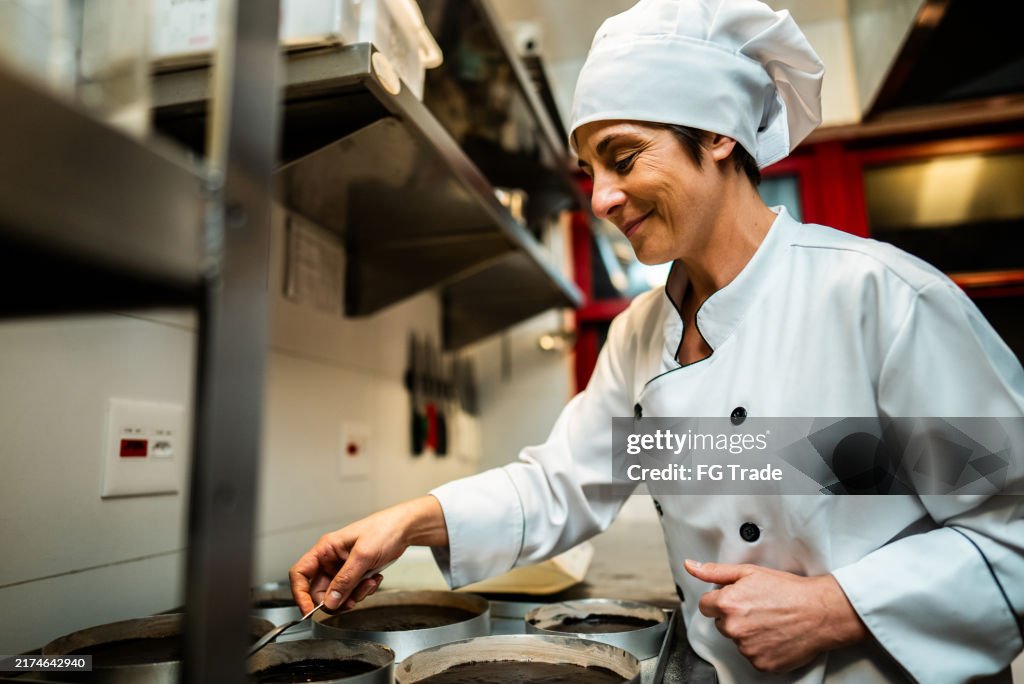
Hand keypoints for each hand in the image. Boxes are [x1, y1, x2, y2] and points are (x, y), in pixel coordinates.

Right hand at [289, 495, 447, 612]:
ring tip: (370, 582)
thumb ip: (345, 580)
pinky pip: (352, 592)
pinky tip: (374, 579)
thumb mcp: (363, 555)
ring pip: (338, 594)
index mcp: (325, 549)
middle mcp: (330, 559)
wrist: (404, 529)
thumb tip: (330, 601)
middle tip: (353, 599)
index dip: (300, 594)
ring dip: (354, 594)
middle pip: (320, 591)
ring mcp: (342, 568)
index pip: (300, 573)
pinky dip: (363, 591)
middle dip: (337, 598)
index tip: (309, 611)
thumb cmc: (383, 530)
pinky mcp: (354, 574)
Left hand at [684, 560, 867, 672]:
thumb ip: (715, 571)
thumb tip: (691, 566)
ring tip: (770, 621)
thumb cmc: (788, 590)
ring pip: (737, 640)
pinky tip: (775, 635)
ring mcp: (747, 648)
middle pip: (721, 624)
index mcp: (727, 604)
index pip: (705, 606)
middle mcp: (734, 628)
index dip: (720, 601)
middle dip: (734, 616)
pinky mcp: (760, 664)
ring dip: (748, 633)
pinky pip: (752, 656)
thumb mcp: (749, 572)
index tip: (736, 600)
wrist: (819, 612)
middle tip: (758, 608)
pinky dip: (761, 648)